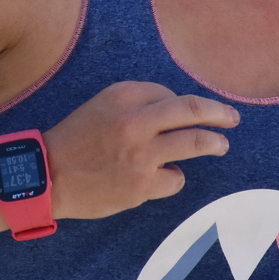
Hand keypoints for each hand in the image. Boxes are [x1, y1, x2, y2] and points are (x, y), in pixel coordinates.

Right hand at [43, 82, 237, 220]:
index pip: (170, 93)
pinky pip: (176, 179)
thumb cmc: (75, 139)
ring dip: (214, 143)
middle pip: (193, 111)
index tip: (190, 112)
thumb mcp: (101, 105)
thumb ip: (138, 103)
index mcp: (122, 95)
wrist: (46, 176)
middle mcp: (134, 121)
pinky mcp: (141, 185)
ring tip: (220, 144)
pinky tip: (159, 178)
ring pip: (196, 143)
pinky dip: (172, 178)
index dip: (183, 104)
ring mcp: (141, 155)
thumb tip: (177, 113)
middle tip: (232, 117)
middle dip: (220, 113)